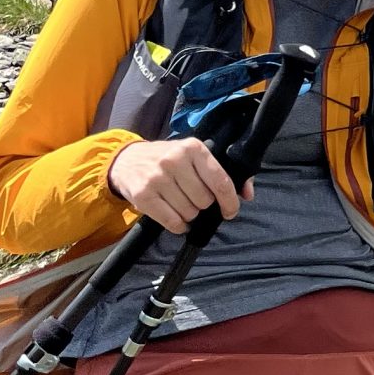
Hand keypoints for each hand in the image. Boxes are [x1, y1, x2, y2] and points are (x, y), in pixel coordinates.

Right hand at [107, 138, 255, 233]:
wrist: (126, 159)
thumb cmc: (168, 159)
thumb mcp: (194, 156)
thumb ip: (224, 173)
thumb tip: (247, 194)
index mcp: (194, 148)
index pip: (220, 180)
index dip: (229, 201)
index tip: (230, 211)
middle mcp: (175, 160)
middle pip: (204, 200)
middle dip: (203, 205)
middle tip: (193, 198)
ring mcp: (157, 178)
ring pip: (189, 212)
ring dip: (189, 214)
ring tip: (181, 203)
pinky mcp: (143, 195)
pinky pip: (172, 222)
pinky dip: (178, 226)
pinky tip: (176, 218)